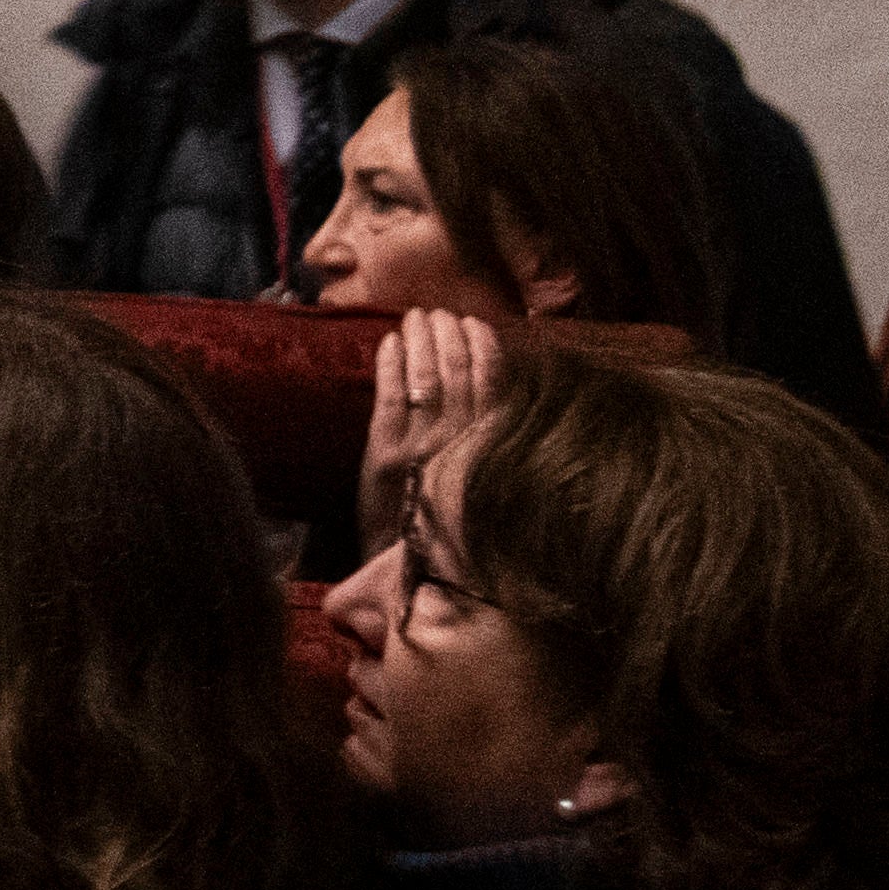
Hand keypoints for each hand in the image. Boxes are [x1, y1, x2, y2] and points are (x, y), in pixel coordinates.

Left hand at [360, 307, 507, 522]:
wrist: (409, 577)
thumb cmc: (454, 536)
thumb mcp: (488, 493)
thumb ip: (496, 451)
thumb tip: (506, 402)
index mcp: (486, 453)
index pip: (491, 389)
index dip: (483, 351)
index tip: (477, 324)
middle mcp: (455, 446)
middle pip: (455, 377)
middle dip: (449, 337)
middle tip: (443, 312)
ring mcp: (417, 449)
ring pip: (424, 381)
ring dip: (421, 342)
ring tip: (419, 316)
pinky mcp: (382, 456)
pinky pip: (388, 399)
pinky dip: (389, 366)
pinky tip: (389, 341)